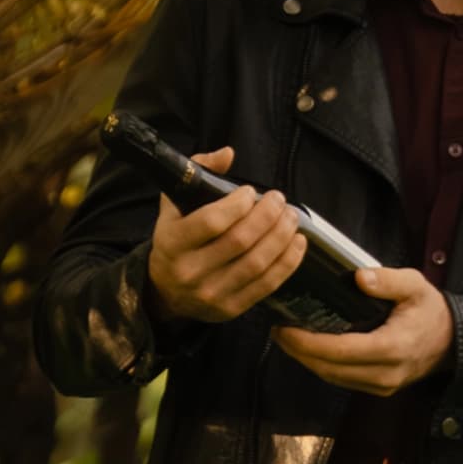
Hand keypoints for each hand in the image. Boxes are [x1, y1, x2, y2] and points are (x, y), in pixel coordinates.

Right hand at [146, 144, 304, 325]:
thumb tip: (228, 154)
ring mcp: (212, 294)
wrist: (165, 291)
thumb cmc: (175, 240)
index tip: (250, 192)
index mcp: (172, 243)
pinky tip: (297, 242)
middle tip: (279, 200)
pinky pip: (267, 284)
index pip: (211, 222)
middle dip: (267, 216)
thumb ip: (198, 172)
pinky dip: (288, 261)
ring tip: (291, 217)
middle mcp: (190, 271)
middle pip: (240, 241)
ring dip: (281, 236)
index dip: (238, 204)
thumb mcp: (174, 205)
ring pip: (257, 263)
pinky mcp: (231, 309)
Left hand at [278, 258, 454, 394]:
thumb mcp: (415, 285)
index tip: (285, 329)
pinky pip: (342, 380)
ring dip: (307, 361)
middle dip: (299, 352)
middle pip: (330, 368)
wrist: (453, 341)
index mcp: (393, 347)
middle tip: (278, 331)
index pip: (341, 350)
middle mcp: (385, 373)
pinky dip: (322, 365)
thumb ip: (388, 280)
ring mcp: (382, 385)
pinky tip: (309, 349)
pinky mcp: (378, 389)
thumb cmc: (431, 311)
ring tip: (287, 339)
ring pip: (333, 378)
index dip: (308, 342)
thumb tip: (359, 277)